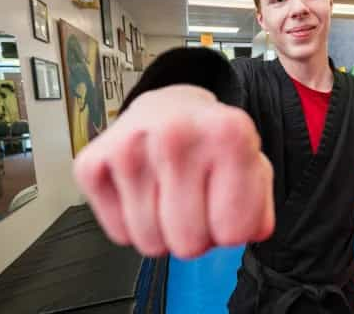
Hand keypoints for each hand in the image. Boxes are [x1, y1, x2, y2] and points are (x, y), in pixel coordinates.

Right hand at [73, 85, 274, 258]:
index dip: (229, 228)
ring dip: (161, 229)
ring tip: (165, 194)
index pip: (234, 232)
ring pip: (150, 243)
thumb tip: (249, 231)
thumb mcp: (251, 163)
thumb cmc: (208, 141)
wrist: (167, 108)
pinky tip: (140, 192)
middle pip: (189, 244)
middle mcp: (177, 134)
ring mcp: (131, 145)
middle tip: (191, 201)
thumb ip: (261, 203)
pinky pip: (116, 233)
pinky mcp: (92, 160)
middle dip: (194, 234)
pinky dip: (129, 223)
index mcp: (228, 133)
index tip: (221, 203)